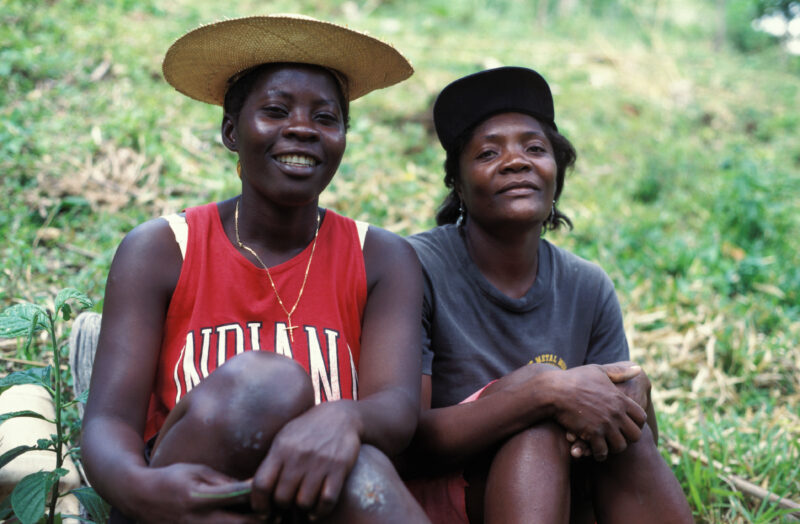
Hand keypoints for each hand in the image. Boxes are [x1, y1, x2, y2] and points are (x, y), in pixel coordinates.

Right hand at [131, 463, 259, 522]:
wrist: (140, 498)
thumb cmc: (172, 479)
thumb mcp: (198, 471)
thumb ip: (224, 481)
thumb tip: (252, 488)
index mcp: (201, 499)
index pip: (238, 500)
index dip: (260, 500)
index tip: (271, 495)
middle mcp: (198, 521)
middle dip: (262, 520)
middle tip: (274, 513)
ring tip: (261, 520)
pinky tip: (239, 522)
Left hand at [251, 401, 361, 518]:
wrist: (340, 416)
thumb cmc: (308, 430)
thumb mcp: (285, 438)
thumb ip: (272, 462)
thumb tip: (255, 490)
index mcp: (281, 448)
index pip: (261, 484)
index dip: (259, 504)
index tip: (263, 511)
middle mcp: (298, 456)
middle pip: (282, 497)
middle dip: (282, 506)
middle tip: (286, 505)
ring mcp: (320, 462)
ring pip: (304, 502)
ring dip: (302, 509)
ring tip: (302, 506)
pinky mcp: (339, 468)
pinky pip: (327, 500)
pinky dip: (320, 511)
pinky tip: (317, 509)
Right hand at [547, 365, 646, 461]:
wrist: (553, 390)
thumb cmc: (574, 379)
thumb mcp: (598, 371)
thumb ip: (619, 372)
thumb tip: (638, 368)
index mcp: (620, 399)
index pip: (641, 417)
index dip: (636, 424)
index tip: (626, 426)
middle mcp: (616, 413)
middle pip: (636, 435)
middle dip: (628, 439)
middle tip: (618, 438)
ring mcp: (604, 424)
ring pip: (621, 446)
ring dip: (614, 448)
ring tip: (607, 446)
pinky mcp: (591, 434)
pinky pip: (603, 451)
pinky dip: (599, 454)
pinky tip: (594, 452)